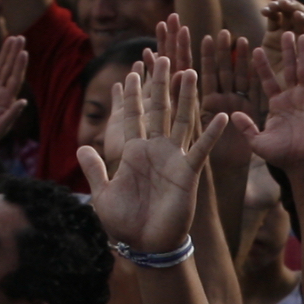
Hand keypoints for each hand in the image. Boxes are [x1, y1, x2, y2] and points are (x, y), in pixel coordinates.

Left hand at [82, 51, 239, 255]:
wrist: (146, 246)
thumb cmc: (124, 223)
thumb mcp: (102, 194)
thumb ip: (95, 169)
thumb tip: (82, 148)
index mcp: (132, 152)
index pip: (132, 116)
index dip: (130, 95)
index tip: (129, 71)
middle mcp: (154, 150)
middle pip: (158, 109)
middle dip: (159, 84)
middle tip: (162, 57)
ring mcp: (172, 159)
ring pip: (180, 120)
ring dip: (185, 97)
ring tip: (189, 71)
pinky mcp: (187, 172)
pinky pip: (200, 149)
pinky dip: (211, 133)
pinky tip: (222, 116)